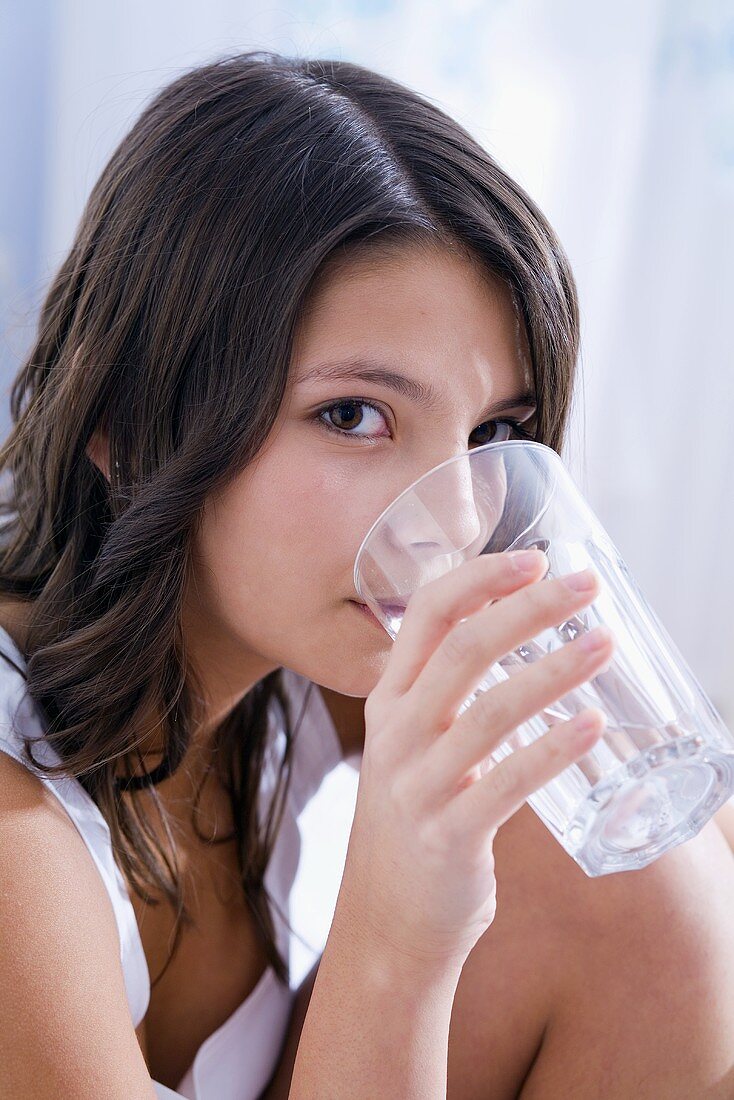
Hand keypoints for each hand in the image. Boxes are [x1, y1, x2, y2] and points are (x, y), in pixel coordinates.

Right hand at [333, 549, 613, 974]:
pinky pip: (508, 783)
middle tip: (587, 586)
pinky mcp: (448, 835)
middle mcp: (396, 733)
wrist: (388, 919)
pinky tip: (590, 726)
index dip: (481, 579)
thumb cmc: (415, 817)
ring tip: (604, 644)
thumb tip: (504, 625)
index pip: (426, 615)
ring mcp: (418, 785)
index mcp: (388, 700)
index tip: (535, 559)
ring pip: (491, 709)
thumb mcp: (410, 743)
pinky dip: (553, 749)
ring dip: (554, 670)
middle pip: (464, 649)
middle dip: (529, 609)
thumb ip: (442, 690)